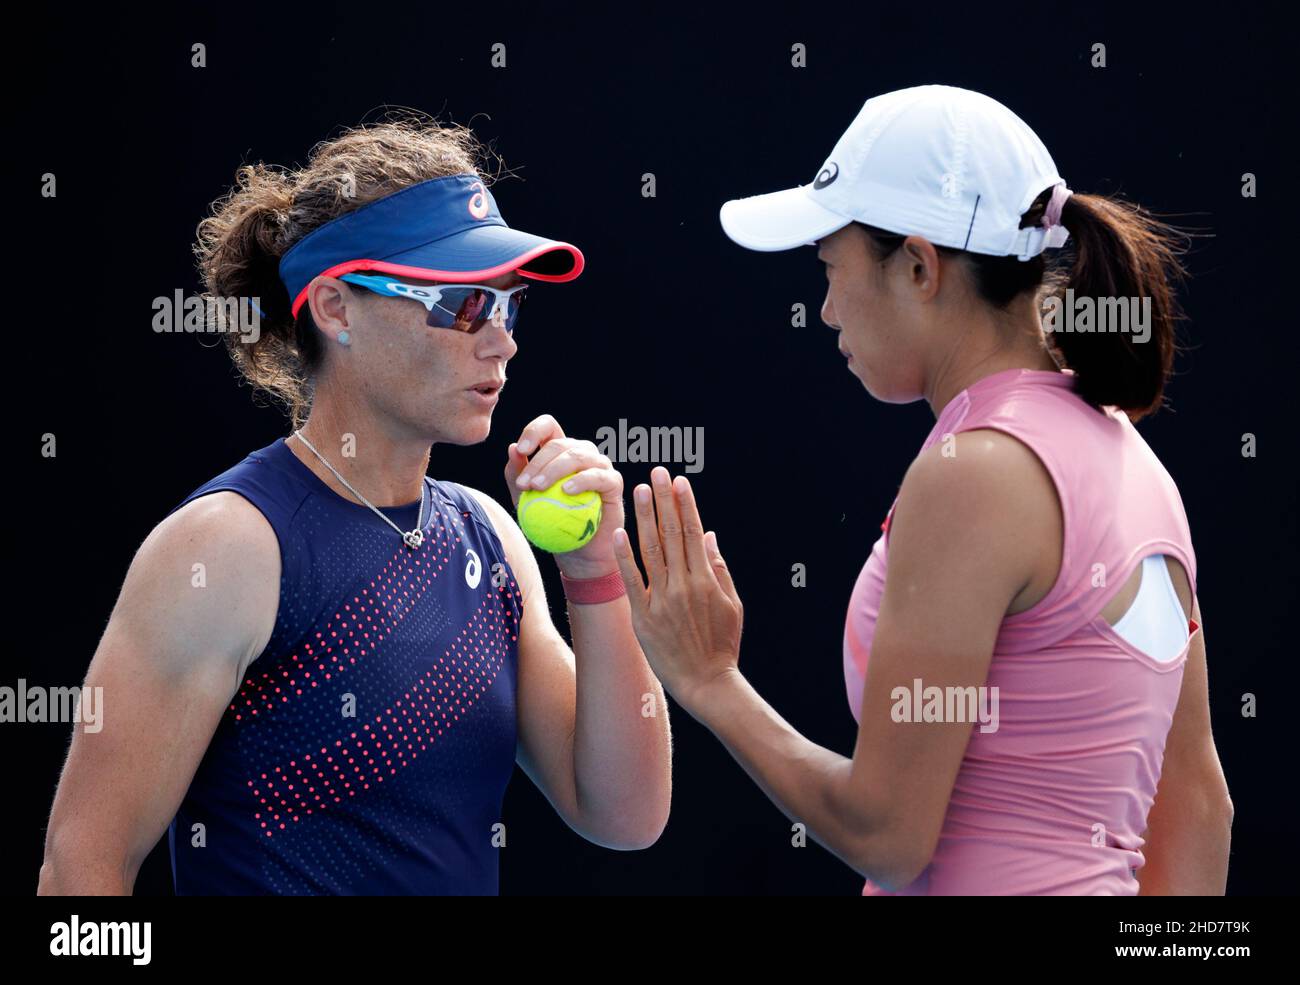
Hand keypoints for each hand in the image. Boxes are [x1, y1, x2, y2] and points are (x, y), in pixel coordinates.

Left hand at [505, 414, 625, 577]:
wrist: (578, 552)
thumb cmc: (551, 524)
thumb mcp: (525, 501)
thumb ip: (516, 475)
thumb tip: (512, 448)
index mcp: (560, 451)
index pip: (549, 426)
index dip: (534, 431)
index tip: (521, 450)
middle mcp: (582, 453)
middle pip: (560, 444)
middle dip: (538, 462)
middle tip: (524, 484)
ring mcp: (599, 465)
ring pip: (578, 455)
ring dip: (554, 470)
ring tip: (538, 488)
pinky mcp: (613, 482)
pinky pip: (598, 476)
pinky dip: (581, 481)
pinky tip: (566, 491)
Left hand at [612, 466, 743, 714]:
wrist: (707, 682)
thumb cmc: (722, 644)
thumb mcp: (732, 604)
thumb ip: (719, 568)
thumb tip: (708, 534)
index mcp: (706, 579)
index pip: (692, 532)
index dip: (685, 504)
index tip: (678, 481)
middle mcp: (683, 585)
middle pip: (671, 534)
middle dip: (663, 500)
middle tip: (655, 473)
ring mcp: (662, 600)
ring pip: (652, 550)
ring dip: (645, 518)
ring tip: (638, 491)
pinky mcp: (644, 617)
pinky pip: (632, 581)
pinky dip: (625, 557)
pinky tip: (619, 533)